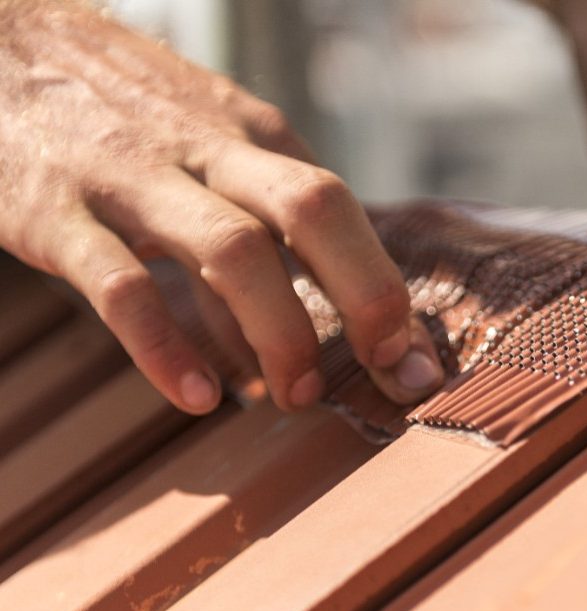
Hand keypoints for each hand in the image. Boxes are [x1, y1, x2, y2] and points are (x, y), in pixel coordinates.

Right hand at [0, 1, 443, 413]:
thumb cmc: (119, 117)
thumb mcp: (205, 155)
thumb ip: (254, 238)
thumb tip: (303, 335)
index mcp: (251, 134)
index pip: (342, 210)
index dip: (386, 289)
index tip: (410, 359)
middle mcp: (206, 148)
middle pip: (315, 212)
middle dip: (365, 296)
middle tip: (382, 370)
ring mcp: (132, 177)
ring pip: (233, 252)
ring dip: (280, 334)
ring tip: (295, 396)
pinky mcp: (57, 213)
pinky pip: (124, 289)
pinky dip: (168, 350)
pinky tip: (201, 397)